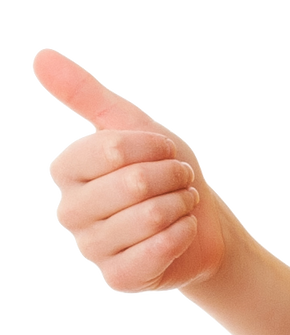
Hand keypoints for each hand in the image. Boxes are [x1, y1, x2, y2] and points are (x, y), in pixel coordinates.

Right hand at [33, 47, 230, 292]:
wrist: (205, 224)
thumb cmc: (166, 171)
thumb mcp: (132, 124)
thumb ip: (86, 94)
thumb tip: (40, 56)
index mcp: (69, 171)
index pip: (110, 150)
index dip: (154, 148)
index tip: (165, 151)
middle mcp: (70, 211)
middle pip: (132, 184)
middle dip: (174, 178)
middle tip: (179, 181)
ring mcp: (90, 248)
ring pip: (146, 220)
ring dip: (180, 207)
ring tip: (180, 205)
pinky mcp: (116, 278)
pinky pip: (150, 255)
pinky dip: (179, 238)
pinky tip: (182, 233)